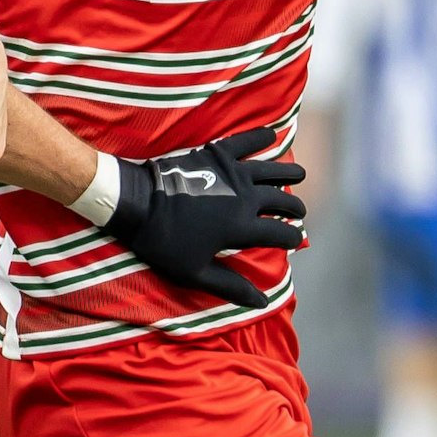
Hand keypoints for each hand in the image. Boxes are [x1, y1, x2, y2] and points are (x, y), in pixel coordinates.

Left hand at [104, 127, 306, 308]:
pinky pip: (244, 142)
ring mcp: (231, 173)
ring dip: (286, 174)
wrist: (137, 203)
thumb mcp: (195, 273)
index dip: (292, 237)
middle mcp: (244, 197)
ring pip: (269, 170)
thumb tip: (262, 301)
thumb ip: (231, 286)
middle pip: (279, 199)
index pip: (279, 232)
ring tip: (299, 174)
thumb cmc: (163, 243)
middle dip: (293, 206)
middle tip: (298, 210)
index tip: (297, 239)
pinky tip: (272, 135)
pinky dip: (259, 137)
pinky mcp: (216, 154)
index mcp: (241, 227)